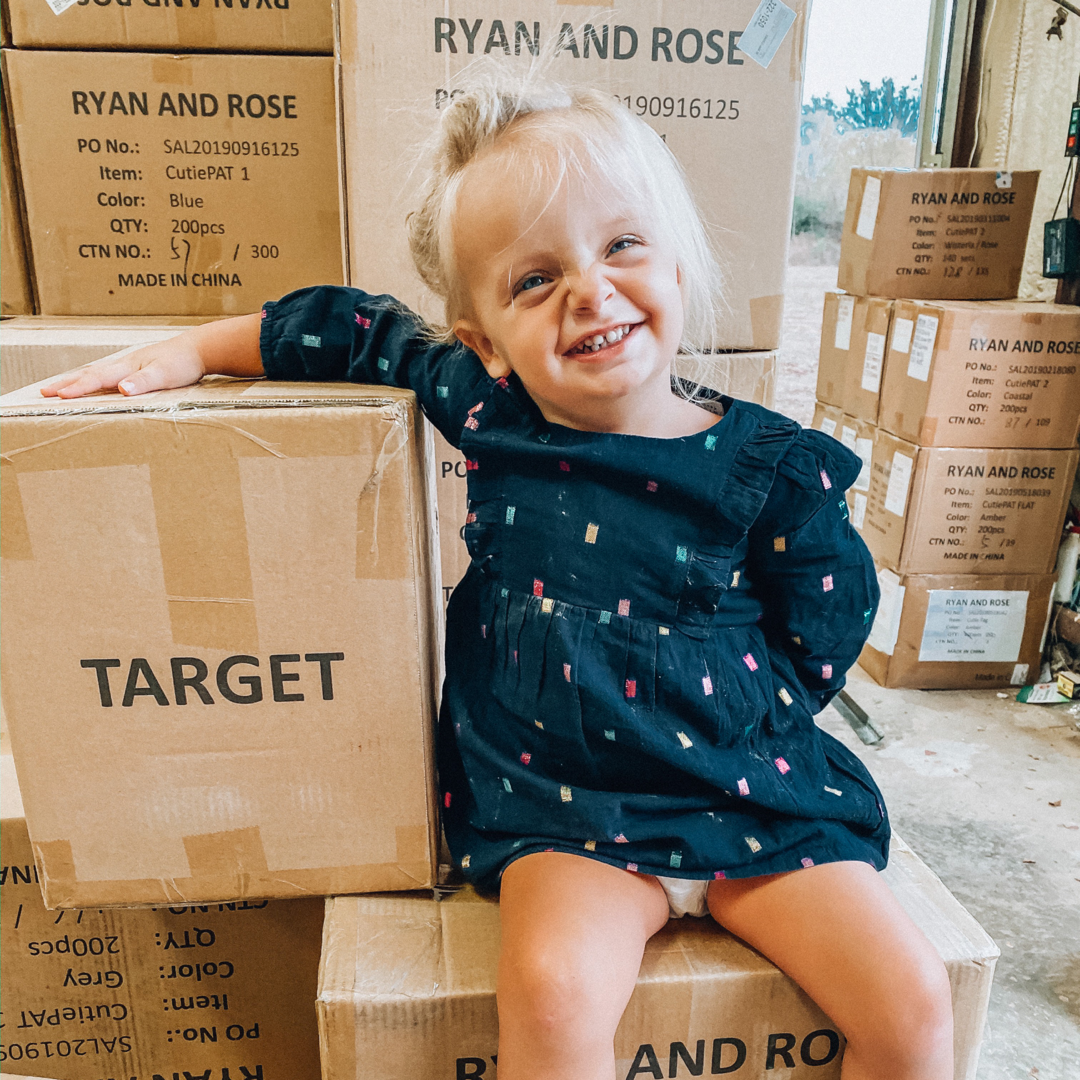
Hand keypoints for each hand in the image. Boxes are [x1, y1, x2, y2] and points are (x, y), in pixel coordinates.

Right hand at [41, 336, 206, 398]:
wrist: (201, 349)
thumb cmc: (184, 362)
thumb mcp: (165, 374)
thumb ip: (143, 382)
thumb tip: (121, 389)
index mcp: (128, 366)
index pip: (96, 378)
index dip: (76, 388)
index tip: (57, 396)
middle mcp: (126, 364)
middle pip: (90, 373)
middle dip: (67, 383)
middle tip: (44, 391)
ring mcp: (131, 365)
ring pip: (98, 372)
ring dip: (77, 379)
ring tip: (61, 386)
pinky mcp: (139, 368)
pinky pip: (110, 374)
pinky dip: (95, 379)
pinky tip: (95, 383)